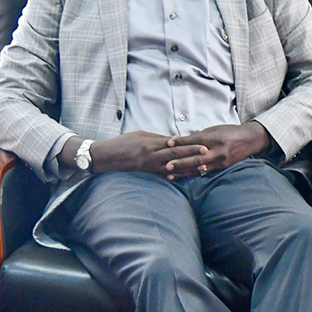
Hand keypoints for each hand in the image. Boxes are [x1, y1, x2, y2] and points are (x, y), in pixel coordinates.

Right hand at [75, 131, 207, 175]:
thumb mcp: (140, 135)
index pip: (173, 144)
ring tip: (201, 167)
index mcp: (150, 143)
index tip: (203, 144)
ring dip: (187, 167)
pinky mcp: (145, 173)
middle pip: (175, 155)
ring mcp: (148, 166)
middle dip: (192, 155)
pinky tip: (184, 176)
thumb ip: (157, 138)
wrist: (104, 157)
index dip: (189, 145)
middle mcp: (150, 155)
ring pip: (172, 167)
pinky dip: (174, 175)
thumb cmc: (122, 143)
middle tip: (207, 153)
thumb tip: (175, 140)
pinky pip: (163, 174)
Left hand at [165, 122, 270, 178]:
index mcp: (215, 138)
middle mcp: (218, 151)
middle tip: (167, 164)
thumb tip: (180, 140)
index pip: (195, 140)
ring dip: (183, 171)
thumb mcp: (215, 129)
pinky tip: (183, 176)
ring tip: (170, 174)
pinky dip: (192, 174)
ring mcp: (220, 161)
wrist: (251, 140)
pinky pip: (205, 172)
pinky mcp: (222, 167)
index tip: (168, 142)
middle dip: (180, 162)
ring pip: (199, 167)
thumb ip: (199, 136)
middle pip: (196, 157)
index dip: (181, 141)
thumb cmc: (230, 132)